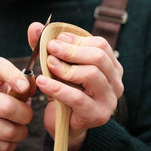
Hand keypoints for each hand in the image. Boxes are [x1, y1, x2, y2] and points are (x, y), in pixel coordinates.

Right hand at [0, 57, 34, 150]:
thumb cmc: (4, 108)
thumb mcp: (15, 94)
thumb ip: (26, 87)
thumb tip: (31, 83)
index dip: (13, 75)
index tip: (25, 87)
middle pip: (8, 107)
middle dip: (25, 115)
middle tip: (25, 116)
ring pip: (9, 131)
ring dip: (19, 133)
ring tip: (15, 128)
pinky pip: (3, 146)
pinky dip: (11, 145)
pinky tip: (5, 139)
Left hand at [27, 23, 123, 150]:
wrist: (65, 123)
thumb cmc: (65, 89)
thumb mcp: (57, 65)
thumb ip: (47, 46)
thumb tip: (35, 27)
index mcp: (111, 65)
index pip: (100, 44)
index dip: (76, 39)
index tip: (56, 39)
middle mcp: (115, 81)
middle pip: (98, 57)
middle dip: (71, 50)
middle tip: (50, 48)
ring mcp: (109, 100)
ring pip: (92, 75)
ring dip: (66, 67)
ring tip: (48, 64)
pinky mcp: (97, 115)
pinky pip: (78, 97)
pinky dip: (58, 88)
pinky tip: (42, 82)